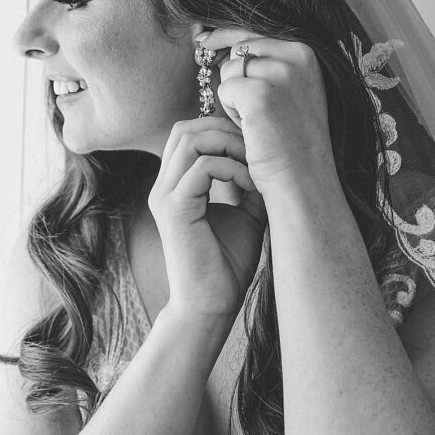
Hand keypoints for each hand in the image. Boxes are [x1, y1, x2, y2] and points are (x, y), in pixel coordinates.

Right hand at [148, 116, 266, 326]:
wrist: (211, 305)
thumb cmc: (227, 265)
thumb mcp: (247, 213)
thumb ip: (249, 183)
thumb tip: (269, 157)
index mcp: (176, 185)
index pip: (189, 133)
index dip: (223, 128)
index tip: (256, 146)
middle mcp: (164, 186)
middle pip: (186, 128)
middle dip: (225, 128)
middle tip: (256, 149)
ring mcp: (165, 196)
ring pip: (190, 139)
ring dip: (229, 144)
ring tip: (255, 165)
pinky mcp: (175, 210)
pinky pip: (203, 168)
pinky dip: (232, 169)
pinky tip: (251, 187)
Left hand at [197, 28, 339, 199]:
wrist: (303, 178)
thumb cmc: (292, 139)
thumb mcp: (289, 90)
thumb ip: (268, 62)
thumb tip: (216, 36)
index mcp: (308, 51)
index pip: (255, 30)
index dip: (226, 35)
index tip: (202, 37)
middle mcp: (299, 55)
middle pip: (240, 48)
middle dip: (237, 78)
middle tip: (256, 111)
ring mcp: (281, 73)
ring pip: (230, 69)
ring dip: (235, 96)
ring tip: (259, 121)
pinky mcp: (260, 94)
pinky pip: (225, 89)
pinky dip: (231, 111)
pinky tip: (252, 129)